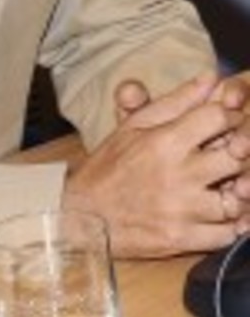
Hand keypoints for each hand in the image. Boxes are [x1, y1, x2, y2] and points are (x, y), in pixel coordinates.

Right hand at [64, 72, 249, 256]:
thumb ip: (177, 101)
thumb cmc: (110, 166)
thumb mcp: (135, 125)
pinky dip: (230, 226)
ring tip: (224, 188)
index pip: (220, 117)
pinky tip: (220, 216)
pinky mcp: (182, 239)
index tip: (225, 125)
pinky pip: (227, 235)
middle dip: (238, 154)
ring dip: (235, 194)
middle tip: (228, 157)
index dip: (230, 117)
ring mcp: (182, 210)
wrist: (82, 216)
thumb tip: (210, 77)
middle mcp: (178, 175)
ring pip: (237, 201)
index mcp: (165, 141)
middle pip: (236, 157)